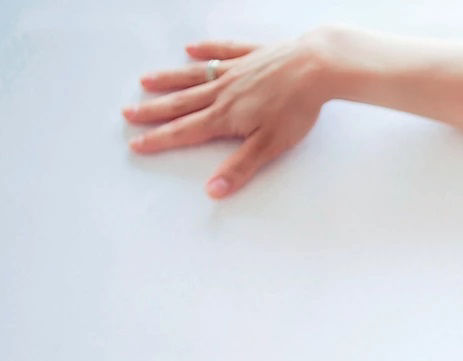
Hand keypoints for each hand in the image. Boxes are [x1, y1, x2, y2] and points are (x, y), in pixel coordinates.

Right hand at [123, 33, 332, 197]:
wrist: (316, 67)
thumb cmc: (296, 108)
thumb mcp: (270, 146)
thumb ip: (240, 168)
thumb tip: (212, 191)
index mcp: (225, 116)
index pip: (185, 131)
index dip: (159, 139)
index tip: (136, 144)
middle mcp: (223, 91)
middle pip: (181, 103)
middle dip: (154, 110)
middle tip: (127, 113)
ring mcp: (236, 70)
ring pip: (195, 76)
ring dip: (169, 80)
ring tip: (146, 81)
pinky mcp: (251, 54)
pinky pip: (222, 51)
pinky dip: (206, 50)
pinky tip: (192, 49)